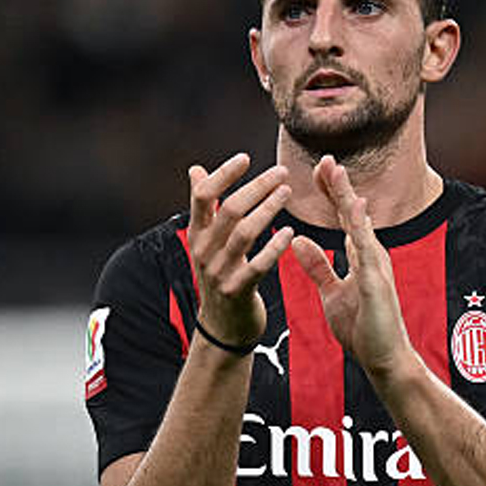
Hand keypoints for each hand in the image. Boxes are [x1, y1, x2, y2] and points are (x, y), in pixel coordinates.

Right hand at [187, 153, 293, 350]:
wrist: (222, 327)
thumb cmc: (220, 275)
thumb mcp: (205, 242)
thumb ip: (204, 206)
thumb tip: (195, 170)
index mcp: (196, 234)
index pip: (203, 196)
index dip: (224, 174)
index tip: (246, 158)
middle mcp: (204, 250)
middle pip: (230, 209)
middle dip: (257, 187)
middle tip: (282, 173)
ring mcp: (220, 271)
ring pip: (246, 232)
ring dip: (269, 209)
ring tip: (288, 193)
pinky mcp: (238, 290)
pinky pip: (259, 264)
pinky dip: (275, 246)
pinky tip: (290, 232)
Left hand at [290, 155, 415, 377]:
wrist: (384, 361)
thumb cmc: (363, 329)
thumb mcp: (332, 293)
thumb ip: (318, 267)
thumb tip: (299, 241)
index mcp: (359, 257)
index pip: (343, 218)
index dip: (331, 193)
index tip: (317, 169)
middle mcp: (370, 255)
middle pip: (353, 213)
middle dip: (338, 185)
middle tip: (326, 157)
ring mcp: (376, 267)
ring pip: (360, 225)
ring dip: (347, 197)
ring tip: (336, 171)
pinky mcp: (377, 282)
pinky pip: (367, 251)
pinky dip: (360, 228)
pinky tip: (354, 208)